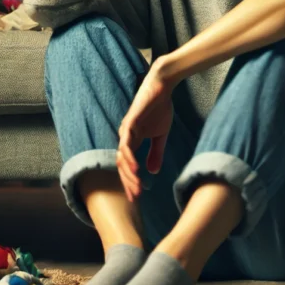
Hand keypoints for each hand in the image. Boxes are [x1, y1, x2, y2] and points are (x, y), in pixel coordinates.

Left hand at [117, 59, 176, 201]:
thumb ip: (155, 152)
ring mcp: (126, 130)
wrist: (162, 86)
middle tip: (136, 197)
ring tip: (137, 186)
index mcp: (132, 141)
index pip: (128, 166)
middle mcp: (126, 137)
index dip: (130, 182)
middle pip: (122, 165)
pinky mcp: (130, 121)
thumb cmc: (160, 108)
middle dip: (128, 182)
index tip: (137, 197)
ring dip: (129, 173)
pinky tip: (136, 167)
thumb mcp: (160, 135)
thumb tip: (152, 172)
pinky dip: (129, 156)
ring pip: (122, 156)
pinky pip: (127, 142)